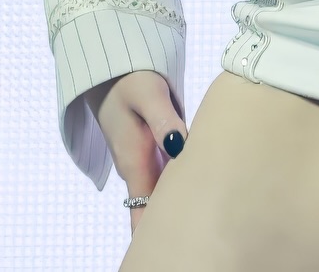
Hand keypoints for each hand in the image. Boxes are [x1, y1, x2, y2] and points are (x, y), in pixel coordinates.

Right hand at [82, 70, 189, 235]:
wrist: (111, 69)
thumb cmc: (131, 79)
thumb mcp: (148, 94)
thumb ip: (164, 120)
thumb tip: (180, 147)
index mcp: (134, 161)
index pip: (143, 212)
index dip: (154, 235)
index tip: (173, 249)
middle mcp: (135, 168)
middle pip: (154, 208)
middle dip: (172, 224)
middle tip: (203, 236)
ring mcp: (142, 160)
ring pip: (161, 192)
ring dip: (178, 203)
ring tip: (207, 219)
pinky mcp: (151, 150)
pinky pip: (165, 175)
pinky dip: (180, 183)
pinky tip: (201, 188)